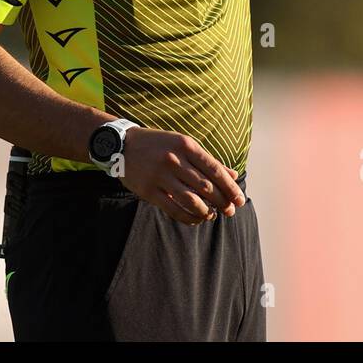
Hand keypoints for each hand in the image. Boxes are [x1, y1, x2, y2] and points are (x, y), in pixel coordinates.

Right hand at [116, 128, 245, 225]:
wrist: (122, 144)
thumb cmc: (159, 144)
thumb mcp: (184, 144)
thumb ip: (208, 160)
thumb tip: (233, 175)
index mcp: (186, 145)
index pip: (215, 170)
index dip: (230, 188)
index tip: (239, 200)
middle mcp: (174, 159)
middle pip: (206, 187)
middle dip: (222, 202)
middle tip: (230, 211)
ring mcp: (160, 176)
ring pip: (192, 201)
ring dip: (207, 212)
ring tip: (212, 214)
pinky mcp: (148, 190)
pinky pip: (174, 209)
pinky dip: (189, 217)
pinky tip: (197, 218)